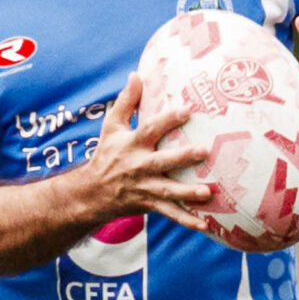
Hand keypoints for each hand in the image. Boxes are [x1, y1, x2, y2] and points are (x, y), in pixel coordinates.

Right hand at [72, 71, 211, 232]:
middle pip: (162, 161)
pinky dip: (186, 220)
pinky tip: (205, 225)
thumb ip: (125, 101)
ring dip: (187, 193)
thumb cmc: (106, 155)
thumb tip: (136, 74)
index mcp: (132, 144)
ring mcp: (144, 187)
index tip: (188, 110)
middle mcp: (138, 166)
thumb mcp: (111, 126)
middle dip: (182, 157)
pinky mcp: (149, 204)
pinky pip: (170, 213)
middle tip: (205, 150)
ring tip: (208, 192)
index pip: (150, 129)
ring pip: (168, 191)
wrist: (91, 193)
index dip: (168, 119)